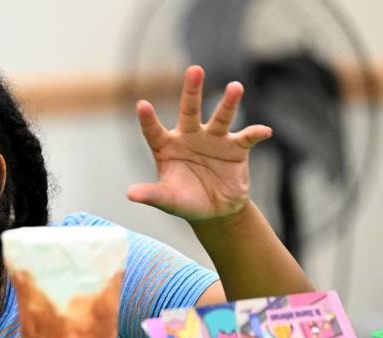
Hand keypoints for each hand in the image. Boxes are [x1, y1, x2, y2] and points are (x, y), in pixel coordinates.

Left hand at [127, 65, 272, 222]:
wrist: (215, 211)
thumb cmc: (186, 201)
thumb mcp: (168, 200)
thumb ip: (152, 195)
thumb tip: (130, 195)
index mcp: (167, 147)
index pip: (154, 131)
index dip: (148, 119)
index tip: (141, 104)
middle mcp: (189, 136)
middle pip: (189, 110)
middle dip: (191, 90)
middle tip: (195, 70)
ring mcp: (214, 139)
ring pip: (221, 117)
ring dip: (229, 103)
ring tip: (235, 87)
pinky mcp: (236, 148)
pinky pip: (247, 137)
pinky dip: (256, 133)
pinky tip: (264, 131)